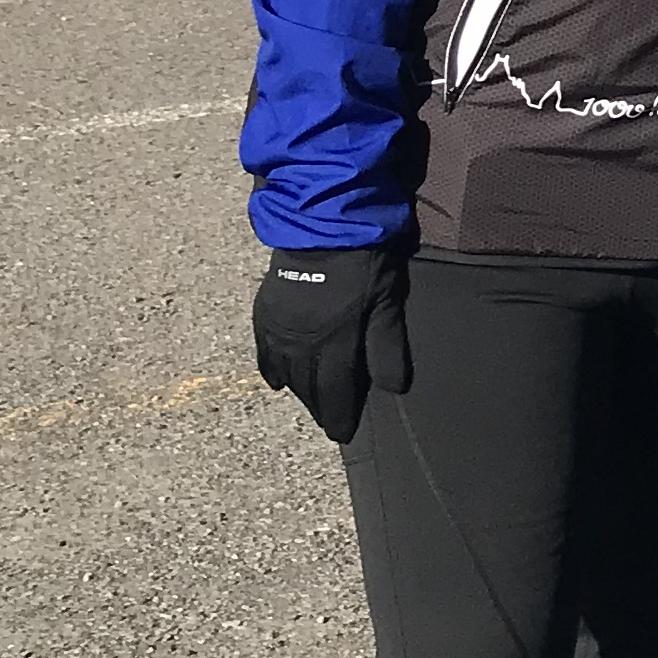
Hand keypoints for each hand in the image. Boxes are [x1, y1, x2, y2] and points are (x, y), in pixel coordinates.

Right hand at [251, 243, 411, 443]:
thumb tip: (393, 389)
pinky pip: (264, 352)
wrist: (321, 221)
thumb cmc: (364, 260)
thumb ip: (387, 345)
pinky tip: (278, 381)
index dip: (339, 416)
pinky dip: (271, 370)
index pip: (334, 392)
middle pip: (307, 387)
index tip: (343, 435)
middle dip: (319, 407)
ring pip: (285, 373)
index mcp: (333, 342)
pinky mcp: (265, 312)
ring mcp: (279, 328)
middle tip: (329, 422)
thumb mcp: (386, 300)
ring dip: (298, 391)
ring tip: (309, 402)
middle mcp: (300, 343)